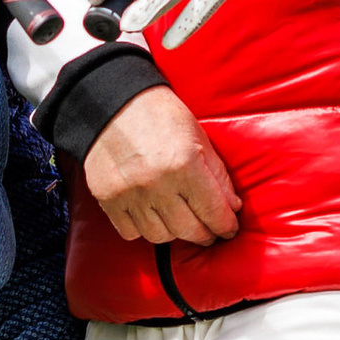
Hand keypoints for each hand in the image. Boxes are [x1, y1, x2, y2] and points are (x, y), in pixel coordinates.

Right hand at [82, 85, 241, 244]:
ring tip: (179, 220)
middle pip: (188, 230)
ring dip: (174, 232)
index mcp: (185, 165)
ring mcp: (130, 194)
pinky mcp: (107, 199)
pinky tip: (151, 215)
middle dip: (204, 234)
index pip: (213, 212)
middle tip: (209, 230)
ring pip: (160, 236)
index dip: (226, 226)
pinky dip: (144, 229)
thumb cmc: (161, 116)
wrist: (112, 103)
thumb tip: (232, 207)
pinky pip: (131, 232)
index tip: (228, 228)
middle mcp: (157, 184)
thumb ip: (218, 175)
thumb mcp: (199, 138)